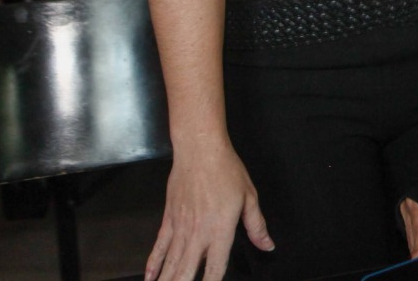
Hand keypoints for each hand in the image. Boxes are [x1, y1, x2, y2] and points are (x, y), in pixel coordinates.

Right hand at [144, 143, 272, 280]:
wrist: (200, 150)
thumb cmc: (225, 169)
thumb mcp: (249, 197)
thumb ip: (256, 226)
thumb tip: (267, 244)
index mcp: (220, 230)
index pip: (216, 268)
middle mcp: (198, 234)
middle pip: (187, 271)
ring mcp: (180, 228)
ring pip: (171, 263)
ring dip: (167, 280)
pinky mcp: (169, 219)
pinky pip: (159, 247)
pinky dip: (153, 264)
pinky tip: (151, 277)